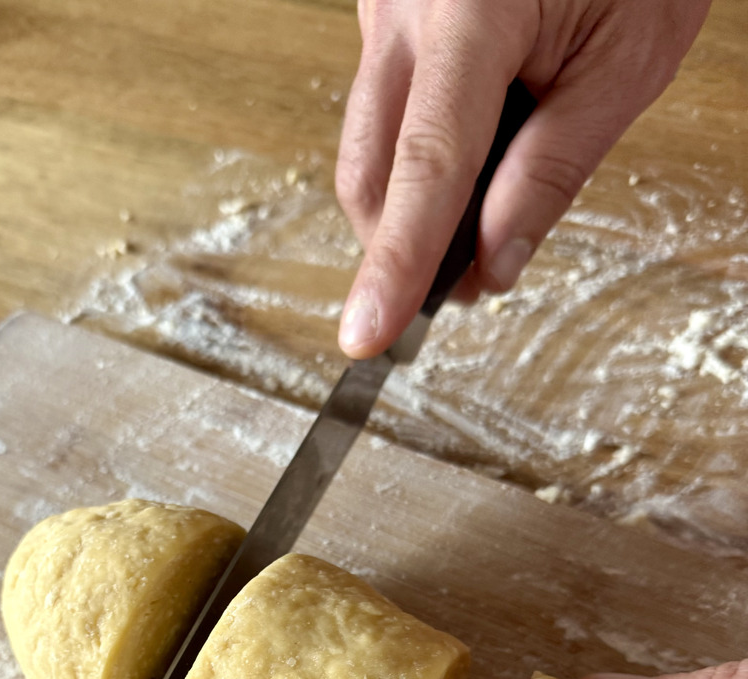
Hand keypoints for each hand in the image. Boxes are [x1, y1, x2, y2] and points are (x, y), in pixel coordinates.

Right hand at [336, 0, 711, 357]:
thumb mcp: (624, 62)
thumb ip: (552, 170)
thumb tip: (492, 265)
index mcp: (471, 7)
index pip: (426, 164)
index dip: (397, 260)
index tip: (369, 333)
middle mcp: (404, 5)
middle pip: (370, 169)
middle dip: (400, 247)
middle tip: (462, 290)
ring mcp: (383, 6)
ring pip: (367, 146)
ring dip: (412, 206)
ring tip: (482, 220)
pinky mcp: (385, 15)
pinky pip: (383, 111)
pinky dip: (419, 157)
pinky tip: (475, 154)